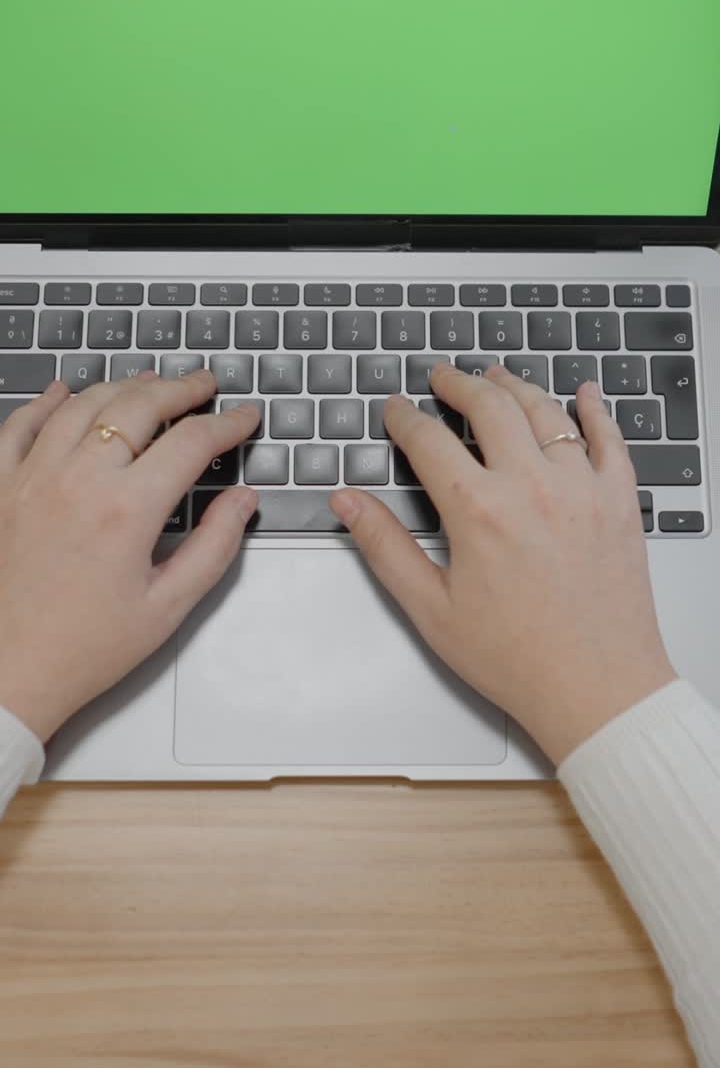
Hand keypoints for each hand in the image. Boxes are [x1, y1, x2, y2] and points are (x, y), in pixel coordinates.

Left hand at [0, 371, 259, 742]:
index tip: (245, 417)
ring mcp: (33, 478)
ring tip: (150, 383)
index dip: (227, 423)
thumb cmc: (84, 649)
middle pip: (138, 406)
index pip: (190, 441)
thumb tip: (243, 501)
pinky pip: (20, 426)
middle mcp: (78, 479)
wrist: (8, 673)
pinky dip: (46, 402)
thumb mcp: (167, 607)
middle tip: (205, 383)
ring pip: (83, 405)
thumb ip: (214, 547)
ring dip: (123, 386)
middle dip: (181, 388)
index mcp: (126, 509)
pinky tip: (63, 393)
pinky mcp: (2, 488)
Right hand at [331, 365, 675, 764]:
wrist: (596, 690)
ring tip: (497, 377)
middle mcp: (531, 486)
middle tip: (443, 377)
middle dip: (458, 384)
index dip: (405, 419)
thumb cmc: (516, 659)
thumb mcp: (431, 610)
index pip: (429, 441)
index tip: (396, 410)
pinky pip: (610, 439)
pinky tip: (586, 394)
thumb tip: (348, 503)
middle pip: (489, 406)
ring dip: (516, 386)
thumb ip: (386, 548)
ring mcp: (581, 488)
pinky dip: (596, 410)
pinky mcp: (620, 502)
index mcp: (478, 511)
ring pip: (546, 411)